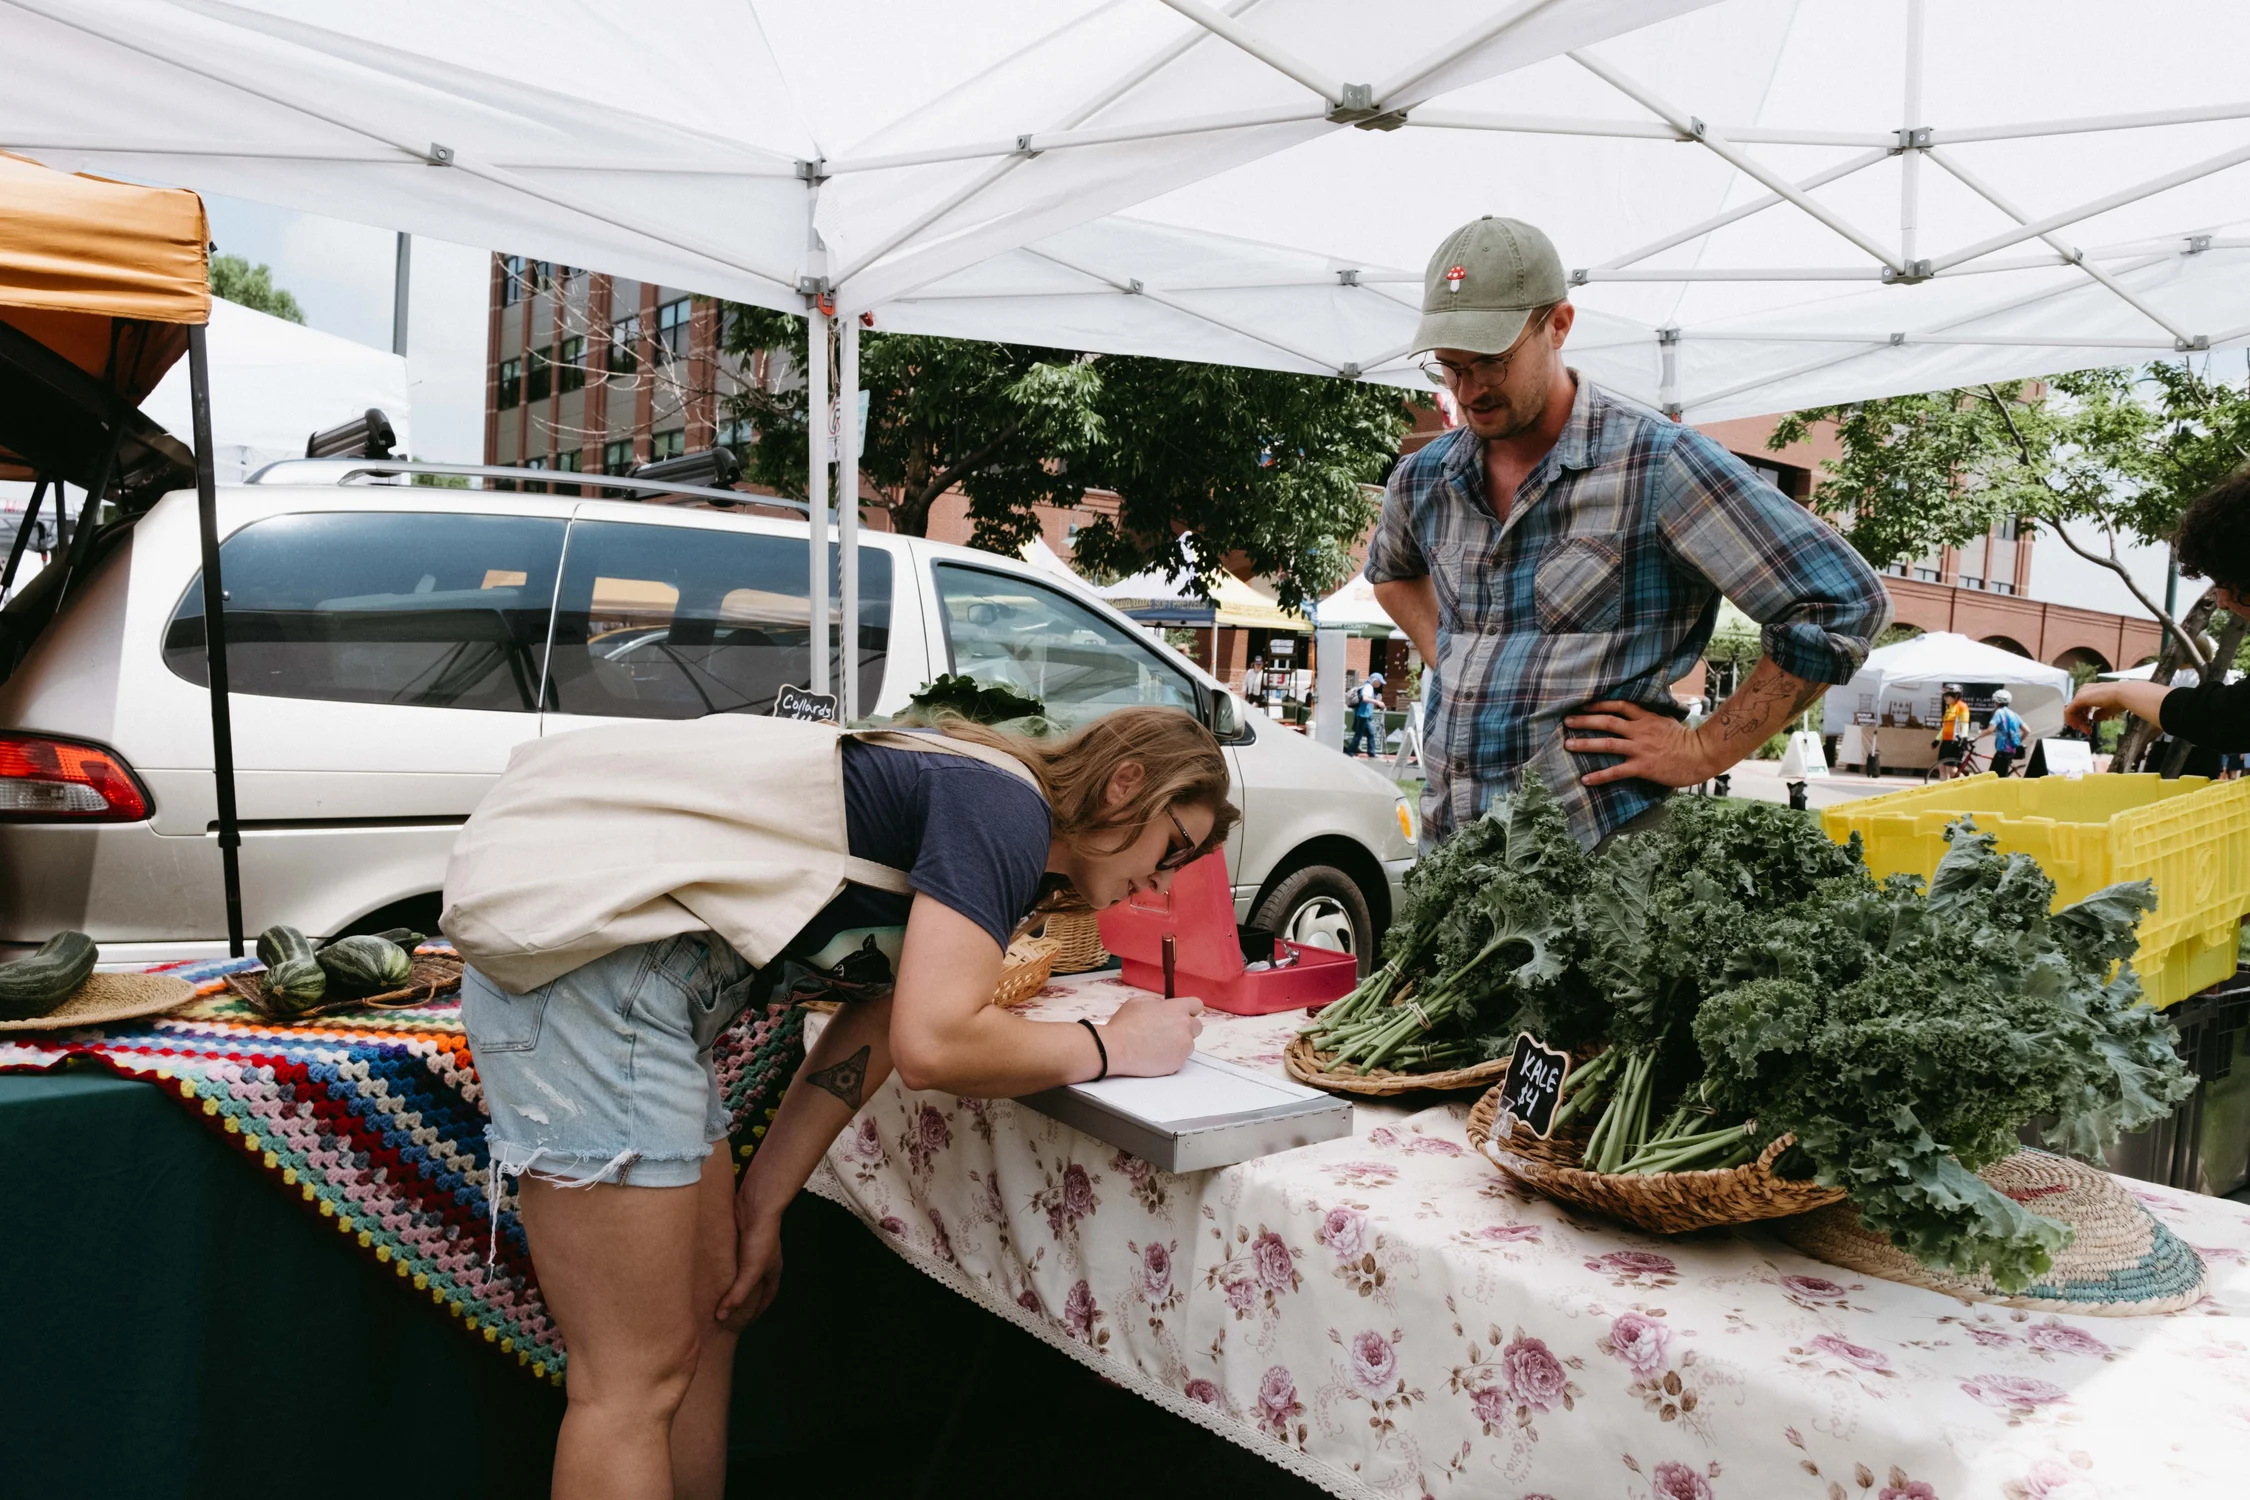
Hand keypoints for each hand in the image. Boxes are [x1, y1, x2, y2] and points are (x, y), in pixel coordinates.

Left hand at [714, 1190, 783, 1330]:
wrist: (755, 1206)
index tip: (747, 1323)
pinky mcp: (737, 1240)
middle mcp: (762, 1262)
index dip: (758, 1311)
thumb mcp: (750, 1272)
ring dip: (729, 1282)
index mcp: (772, 1271)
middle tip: (728, 1312)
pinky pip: (728, 1259)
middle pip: (752, 1286)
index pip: (767, 1298)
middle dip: (742, 1299)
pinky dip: (720, 1267)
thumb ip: (737, 1295)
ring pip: (738, 1272)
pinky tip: (709, 1271)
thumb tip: (722, 1317)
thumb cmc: (761, 1238)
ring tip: (714, 1293)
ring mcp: (749, 1250)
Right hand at [1097, 995, 1204, 1076]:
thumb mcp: (1139, 1002)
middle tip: (1168, 1032)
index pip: (1197, 1005)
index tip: (1181, 1014)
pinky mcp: (1178, 1063)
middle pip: (1197, 1027)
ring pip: (1188, 1044)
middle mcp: (1185, 1027)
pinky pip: (1179, 1059)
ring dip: (1178, 1044)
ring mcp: (1183, 1046)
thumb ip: (1158, 1004)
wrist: (1117, 1048)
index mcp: (1177, 1009)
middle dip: (1185, 1028)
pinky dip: (1170, 1058)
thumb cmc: (1125, 1024)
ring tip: (1157, 1046)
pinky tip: (1155, 1055)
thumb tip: (1163, 1008)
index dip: (1188, 1010)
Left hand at [1562, 700, 1719, 788]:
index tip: (1583, 705)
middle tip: (1567, 721)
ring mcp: (1640, 748)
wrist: (1700, 755)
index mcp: (1646, 718)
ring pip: (1608, 744)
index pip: (1619, 705)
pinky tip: (1585, 779)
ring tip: (1568, 745)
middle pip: (1607, 721)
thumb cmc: (1685, 740)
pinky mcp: (1642, 766)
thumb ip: (1650, 716)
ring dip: (1586, 744)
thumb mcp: (1666, 720)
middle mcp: (1640, 730)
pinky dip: (1599, 775)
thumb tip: (1637, 711)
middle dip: (1585, 720)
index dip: (1599, 704)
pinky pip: (1616, 771)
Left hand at [2065, 681, 2130, 734]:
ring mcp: (2081, 694)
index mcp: (2092, 691)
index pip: (2082, 706)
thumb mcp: (2108, 709)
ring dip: (2078, 723)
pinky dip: (2071, 720)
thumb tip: (2094, 719)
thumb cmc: (2121, 700)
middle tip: (2087, 731)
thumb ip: (2100, 714)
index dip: (2083, 718)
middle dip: (2081, 722)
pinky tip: (2077, 727)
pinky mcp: (2079, 698)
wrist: (2124, 694)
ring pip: (2072, 711)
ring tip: (2087, 731)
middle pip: (2076, 709)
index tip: (2088, 727)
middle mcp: (2085, 690)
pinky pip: (2068, 711)